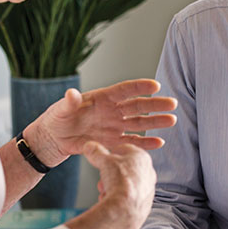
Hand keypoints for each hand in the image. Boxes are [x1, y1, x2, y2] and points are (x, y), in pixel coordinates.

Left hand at [25, 78, 176, 164]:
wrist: (55, 139)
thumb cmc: (56, 119)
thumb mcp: (60, 110)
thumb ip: (69, 103)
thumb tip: (72, 94)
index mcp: (102, 98)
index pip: (124, 91)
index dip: (140, 88)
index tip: (156, 86)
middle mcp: (113, 111)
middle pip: (138, 106)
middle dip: (156, 105)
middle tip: (172, 104)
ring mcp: (115, 126)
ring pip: (140, 123)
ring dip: (156, 122)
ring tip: (172, 120)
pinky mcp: (113, 143)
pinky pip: (132, 142)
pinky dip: (146, 142)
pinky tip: (159, 142)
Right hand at [81, 141, 155, 228]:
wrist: (125, 210)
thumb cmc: (118, 181)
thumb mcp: (103, 161)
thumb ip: (96, 152)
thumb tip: (89, 146)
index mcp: (142, 157)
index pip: (124, 149)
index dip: (110, 154)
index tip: (102, 160)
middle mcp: (149, 172)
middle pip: (124, 168)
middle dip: (110, 173)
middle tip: (102, 179)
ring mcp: (148, 189)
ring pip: (126, 184)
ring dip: (113, 187)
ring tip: (105, 192)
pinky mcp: (145, 204)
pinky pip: (129, 198)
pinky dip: (119, 199)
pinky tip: (111, 202)